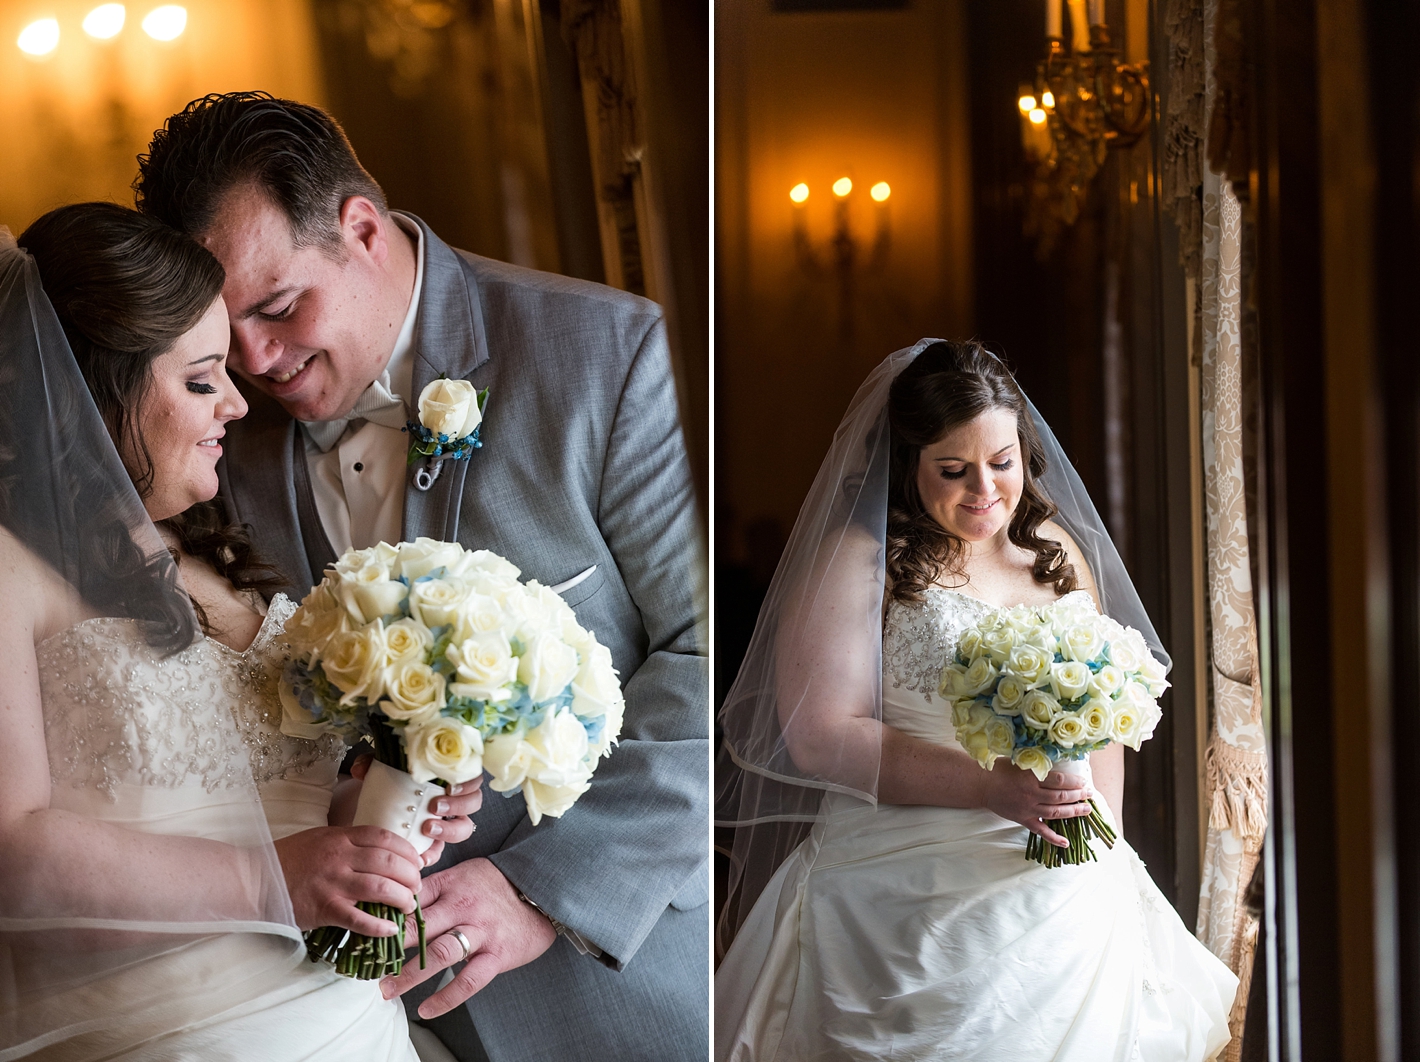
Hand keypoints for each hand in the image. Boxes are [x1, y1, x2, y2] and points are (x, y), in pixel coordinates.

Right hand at [274, 826, 423, 933]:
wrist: (254, 879)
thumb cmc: (288, 859)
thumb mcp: (321, 838)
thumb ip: (349, 842)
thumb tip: (382, 852)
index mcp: (340, 838)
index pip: (384, 837)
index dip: (407, 850)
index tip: (417, 861)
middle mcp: (339, 857)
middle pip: (388, 863)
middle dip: (410, 875)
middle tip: (417, 886)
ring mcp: (332, 884)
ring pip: (380, 888)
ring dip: (402, 898)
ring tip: (409, 906)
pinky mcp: (324, 909)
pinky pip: (359, 919)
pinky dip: (379, 926)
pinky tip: (390, 929)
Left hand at [349, 755, 483, 866]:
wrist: (372, 811)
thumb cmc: (387, 786)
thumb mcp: (382, 770)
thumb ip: (372, 763)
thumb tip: (360, 768)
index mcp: (448, 778)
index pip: (471, 777)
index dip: (467, 783)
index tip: (449, 786)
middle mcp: (453, 800)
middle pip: (474, 802)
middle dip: (459, 805)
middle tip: (435, 806)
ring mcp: (446, 823)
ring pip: (464, 827)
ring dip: (449, 829)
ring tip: (427, 828)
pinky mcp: (433, 844)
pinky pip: (440, 851)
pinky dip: (432, 854)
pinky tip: (421, 857)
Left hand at [379, 858, 557, 1016]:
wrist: (542, 894)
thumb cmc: (496, 885)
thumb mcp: (464, 873)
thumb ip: (432, 885)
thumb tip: (394, 895)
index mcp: (451, 884)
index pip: (411, 899)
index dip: (386, 916)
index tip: (363, 931)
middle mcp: (463, 907)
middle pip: (419, 927)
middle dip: (389, 947)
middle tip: (366, 964)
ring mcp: (480, 932)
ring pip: (439, 954)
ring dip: (410, 974)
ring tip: (386, 989)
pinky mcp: (496, 955)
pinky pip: (469, 980)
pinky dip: (446, 997)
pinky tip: (426, 1009)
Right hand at [982, 767, 1094, 846]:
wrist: (980, 784)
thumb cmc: (999, 769)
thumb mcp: (1019, 761)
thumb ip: (1037, 765)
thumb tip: (1058, 763)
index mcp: (1031, 777)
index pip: (1060, 781)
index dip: (1075, 782)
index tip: (1084, 782)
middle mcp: (1032, 794)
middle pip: (1061, 797)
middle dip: (1078, 796)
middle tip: (1090, 794)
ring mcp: (1028, 809)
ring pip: (1055, 813)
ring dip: (1073, 812)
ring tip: (1086, 810)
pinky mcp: (1023, 819)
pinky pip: (1041, 831)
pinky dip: (1054, 838)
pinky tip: (1066, 843)